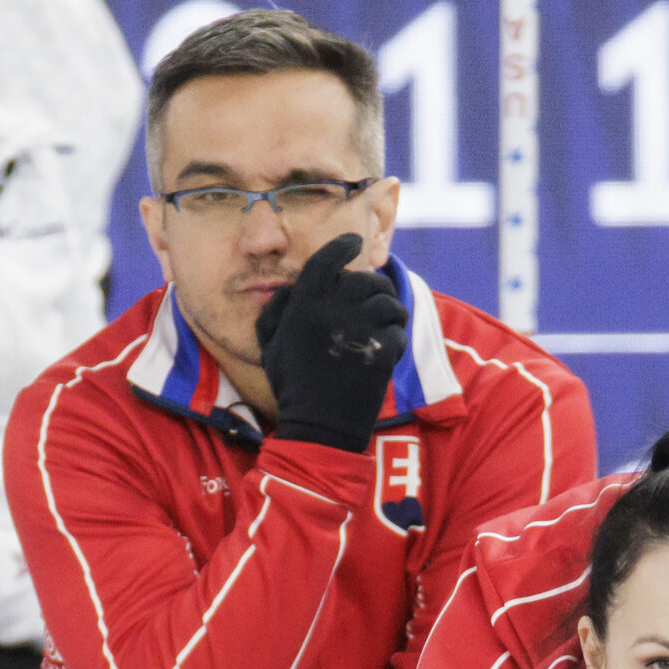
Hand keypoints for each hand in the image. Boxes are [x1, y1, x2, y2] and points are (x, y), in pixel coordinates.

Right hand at [256, 234, 407, 453]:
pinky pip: (398, 330)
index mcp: (305, 303)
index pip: (328, 259)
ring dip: (391, 308)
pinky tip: (389, 346)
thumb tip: (290, 288)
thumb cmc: (292, 387)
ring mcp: (361, 330)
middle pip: (364, 279)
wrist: (319, 428)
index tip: (355, 240)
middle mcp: (334, 310)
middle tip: (376, 296)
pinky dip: (397, 336)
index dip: (344, 245)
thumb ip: (275, 312)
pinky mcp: (382, 352)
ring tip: (388, 319)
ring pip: (388, 302)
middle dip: (374, 285)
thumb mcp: (270, 347)